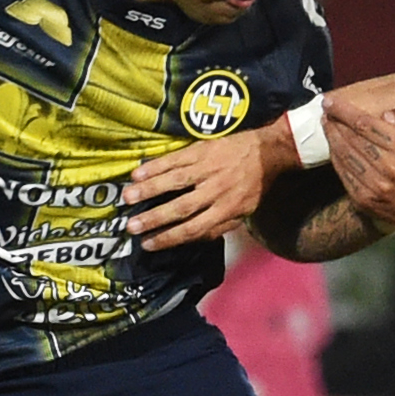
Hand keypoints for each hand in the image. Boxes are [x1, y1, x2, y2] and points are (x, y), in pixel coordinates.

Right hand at [132, 123, 293, 251]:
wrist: (267, 152)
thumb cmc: (254, 186)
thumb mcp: (244, 213)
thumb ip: (220, 227)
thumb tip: (194, 238)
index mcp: (226, 210)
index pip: (193, 229)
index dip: (169, 238)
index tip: (148, 244)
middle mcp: (215, 191)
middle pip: (180, 208)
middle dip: (153, 219)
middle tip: (131, 226)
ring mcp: (207, 169)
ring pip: (174, 182)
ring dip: (149, 190)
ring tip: (127, 198)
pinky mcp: (201, 150)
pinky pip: (175, 160)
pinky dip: (156, 167)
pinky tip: (138, 173)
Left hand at [329, 96, 394, 230]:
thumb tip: (386, 115)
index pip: (366, 124)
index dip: (344, 111)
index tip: (330, 101)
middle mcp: (390, 167)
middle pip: (353, 138)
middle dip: (335, 121)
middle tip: (326, 110)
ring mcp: (376, 185)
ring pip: (345, 154)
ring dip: (331, 136)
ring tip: (327, 123)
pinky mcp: (363, 198)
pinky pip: (343, 172)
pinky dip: (335, 156)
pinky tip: (332, 144)